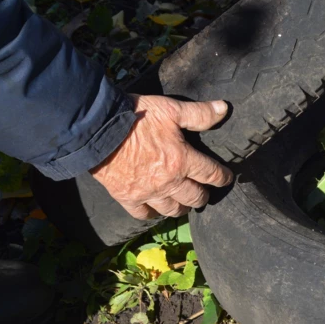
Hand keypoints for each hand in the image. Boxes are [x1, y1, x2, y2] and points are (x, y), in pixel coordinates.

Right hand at [91, 95, 233, 219]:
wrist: (97, 131)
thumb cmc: (136, 117)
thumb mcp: (171, 109)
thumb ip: (199, 113)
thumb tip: (224, 109)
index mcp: (182, 160)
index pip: (212, 174)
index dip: (223, 177)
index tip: (227, 178)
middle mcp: (169, 182)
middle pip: (195, 197)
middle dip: (203, 196)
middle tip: (204, 192)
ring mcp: (148, 193)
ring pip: (173, 210)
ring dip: (182, 207)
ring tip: (184, 203)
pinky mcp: (128, 198)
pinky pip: (145, 215)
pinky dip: (153, 214)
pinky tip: (156, 210)